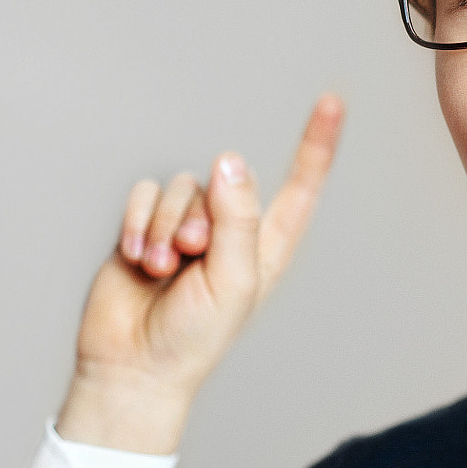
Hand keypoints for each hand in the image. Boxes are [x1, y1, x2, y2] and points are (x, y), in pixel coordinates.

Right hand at [56, 94, 344, 452]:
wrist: (133, 365)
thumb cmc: (195, 336)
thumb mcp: (232, 280)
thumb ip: (237, 218)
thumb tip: (231, 161)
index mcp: (268, 245)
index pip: (300, 187)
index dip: (316, 146)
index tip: (333, 103)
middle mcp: (232, 229)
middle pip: (223, 182)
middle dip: (200, 217)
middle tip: (190, 257)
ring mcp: (188, 225)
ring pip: (181, 187)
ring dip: (165, 226)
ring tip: (163, 267)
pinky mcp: (146, 225)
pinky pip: (144, 193)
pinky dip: (138, 223)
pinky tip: (138, 259)